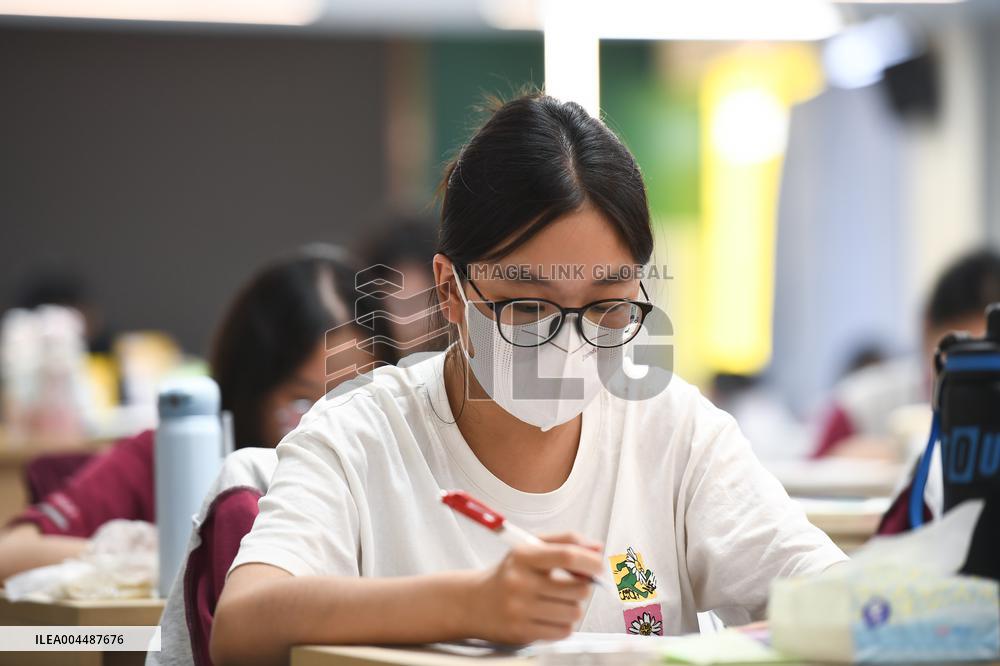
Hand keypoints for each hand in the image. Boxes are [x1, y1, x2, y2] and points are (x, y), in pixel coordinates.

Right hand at [467, 532, 603, 644]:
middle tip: (573, 584)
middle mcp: (520, 582)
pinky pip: (563, 631)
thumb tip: (597, 547)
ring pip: (574, 612)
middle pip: (577, 588)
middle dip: (583, 586)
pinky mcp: (522, 632)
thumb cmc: (510, 573)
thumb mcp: (530, 547)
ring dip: (573, 606)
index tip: (598, 565)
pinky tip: (550, 616)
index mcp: (523, 556)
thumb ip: (565, 541)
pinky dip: (564, 624)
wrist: (474, 602)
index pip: (567, 555)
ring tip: (557, 601)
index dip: (591, 561)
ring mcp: (520, 609)